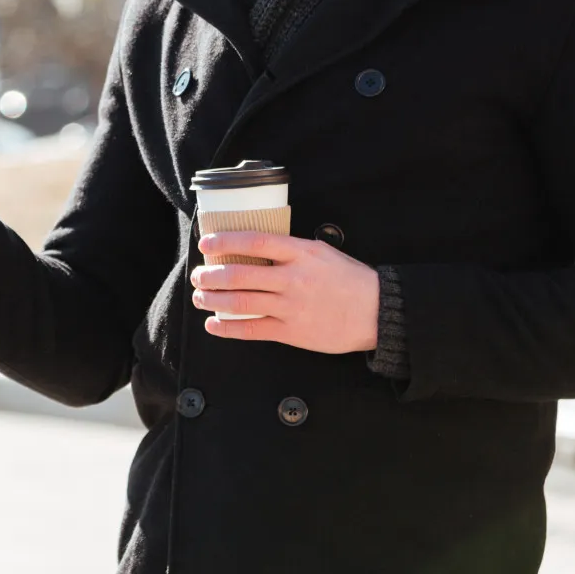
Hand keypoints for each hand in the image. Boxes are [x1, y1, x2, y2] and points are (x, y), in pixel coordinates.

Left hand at [190, 231, 378, 353]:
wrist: (376, 311)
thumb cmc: (350, 280)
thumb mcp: (322, 253)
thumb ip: (292, 250)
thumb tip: (257, 248)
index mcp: (301, 253)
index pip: (255, 241)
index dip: (226, 241)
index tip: (206, 243)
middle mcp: (293, 279)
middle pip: (241, 274)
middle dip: (211, 275)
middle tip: (198, 275)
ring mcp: (291, 307)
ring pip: (241, 302)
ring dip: (213, 299)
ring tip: (200, 297)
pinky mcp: (292, 331)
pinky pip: (252, 329)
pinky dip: (228, 327)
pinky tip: (214, 324)